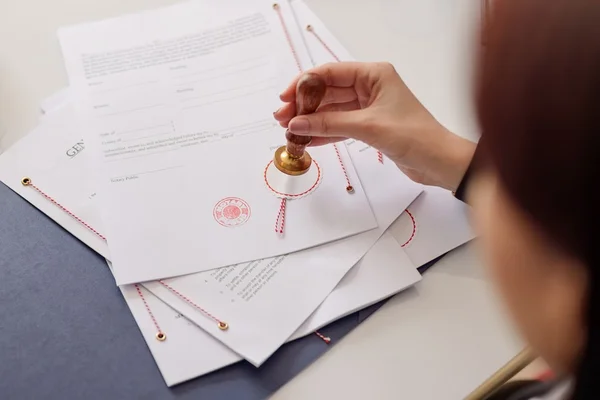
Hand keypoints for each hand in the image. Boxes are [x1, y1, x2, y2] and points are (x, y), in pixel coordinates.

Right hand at [273, 62, 475, 190]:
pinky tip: (307, 139)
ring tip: (287, 130)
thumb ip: (330, 124)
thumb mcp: (368, 127)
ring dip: (311, 120)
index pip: (330, 73)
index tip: (285, 97)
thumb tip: (296, 123)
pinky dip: (324, 133)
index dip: (304, 83)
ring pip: (331, 111)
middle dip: (304, 105)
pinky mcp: (369, 126)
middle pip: (328, 92)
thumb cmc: (413, 136)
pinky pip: (339, 126)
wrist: (439, 162)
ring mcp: (368, 107)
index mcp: (374, 75)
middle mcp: (369, 87)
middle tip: (280, 117)